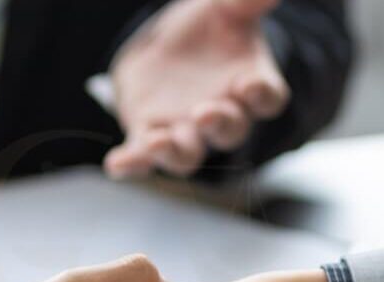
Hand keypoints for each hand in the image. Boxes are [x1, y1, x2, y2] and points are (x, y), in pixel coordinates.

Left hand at [105, 0, 290, 178]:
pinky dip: (131, 164)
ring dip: (174, 153)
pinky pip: (141, 156)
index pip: (268, 99)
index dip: (262, 96)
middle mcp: (221, 115)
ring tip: (158, 144)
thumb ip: (245, 3)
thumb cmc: (206, 32)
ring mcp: (184, 130)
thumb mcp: (224, 10)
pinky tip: (116, 164)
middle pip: (229, 132)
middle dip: (218, 125)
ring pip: (187, 156)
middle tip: (205, 114)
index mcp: (249, 85)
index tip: (251, 86)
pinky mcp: (149, 135)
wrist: (166, 48)